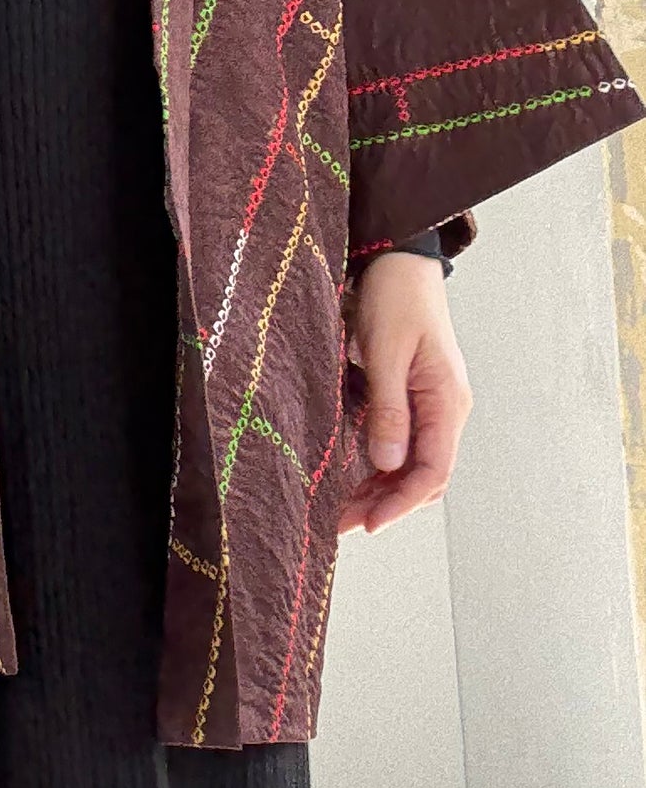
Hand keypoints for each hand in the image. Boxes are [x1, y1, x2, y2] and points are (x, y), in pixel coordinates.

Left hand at [337, 251, 471, 534]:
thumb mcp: (385, 352)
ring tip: (340, 510)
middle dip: (386, 504)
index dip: (402, 501)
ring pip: (411, 464)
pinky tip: (351, 477)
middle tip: (342, 525)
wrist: (401, 262)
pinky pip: (402, 444)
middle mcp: (445, 409)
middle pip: (423, 475)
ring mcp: (431, 405)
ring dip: (379, 489)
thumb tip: (386, 464)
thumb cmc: (396, 298)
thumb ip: (388, 409)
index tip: (371, 523)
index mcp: (446, 401)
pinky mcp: (413, 398)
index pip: (433, 470)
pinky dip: (378, 466)